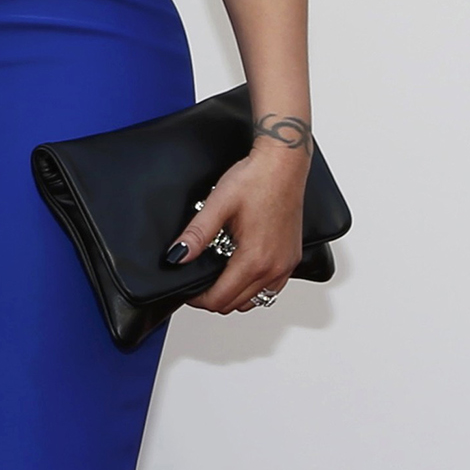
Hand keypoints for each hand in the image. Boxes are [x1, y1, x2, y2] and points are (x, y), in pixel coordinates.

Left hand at [166, 141, 307, 313]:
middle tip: (196, 284)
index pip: (221, 298)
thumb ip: (197, 234)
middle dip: (212, 299)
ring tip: (216, 277)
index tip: (187, 290)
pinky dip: (253, 288)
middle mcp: (274, 268)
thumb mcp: (218, 205)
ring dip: (233, 296)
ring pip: (255, 301)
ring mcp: (286, 265)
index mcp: (255, 259)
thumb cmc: (256, 179)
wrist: (283, 165)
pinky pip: (271, 289)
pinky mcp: (292, 259)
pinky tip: (240, 271)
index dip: (198, 299)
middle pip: (236, 304)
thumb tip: (177, 256)